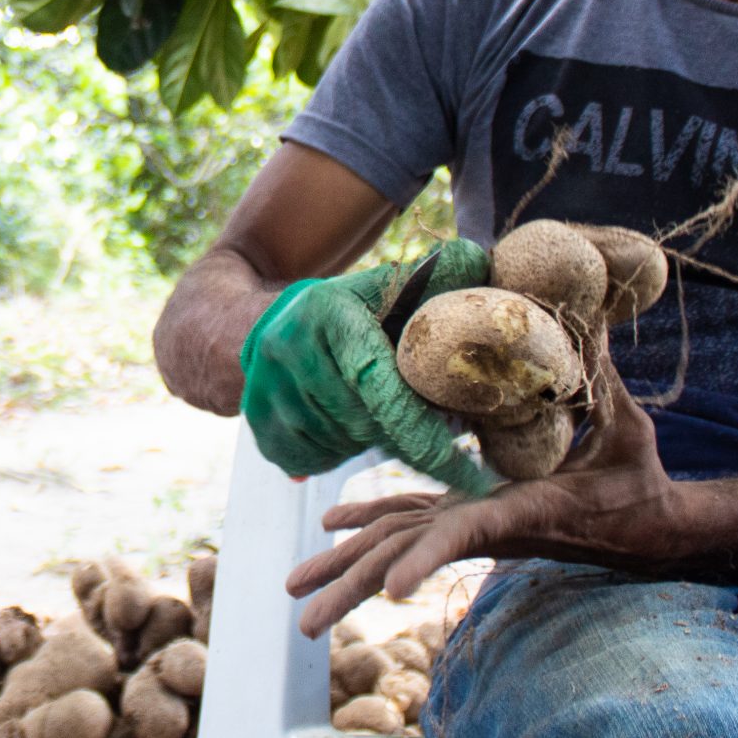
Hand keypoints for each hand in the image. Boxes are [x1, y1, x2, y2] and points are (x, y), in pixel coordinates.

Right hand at [239, 241, 493, 486]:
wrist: (271, 317)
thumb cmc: (350, 308)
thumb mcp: (388, 287)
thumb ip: (438, 277)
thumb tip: (483, 260)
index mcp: (329, 314)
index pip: (383, 389)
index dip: (427, 438)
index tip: (472, 476)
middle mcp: (289, 348)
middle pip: (365, 425)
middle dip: (401, 432)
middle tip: (418, 419)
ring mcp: (266, 386)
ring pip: (340, 446)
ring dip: (367, 442)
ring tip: (371, 410)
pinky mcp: (255, 418)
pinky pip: (310, 460)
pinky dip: (333, 454)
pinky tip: (340, 426)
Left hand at [285, 349, 678, 635]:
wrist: (650, 529)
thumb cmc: (642, 481)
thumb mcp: (627, 429)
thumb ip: (603, 380)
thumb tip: (590, 318)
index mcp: (518, 513)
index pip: (464, 536)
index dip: (426, 558)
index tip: (394, 590)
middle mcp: (483, 529)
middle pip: (406, 559)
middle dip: (353, 585)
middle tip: (299, 616)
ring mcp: (472, 525)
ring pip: (397, 548)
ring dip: (345, 569)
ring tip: (293, 592)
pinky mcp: (471, 519)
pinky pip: (410, 525)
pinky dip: (370, 524)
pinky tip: (333, 523)